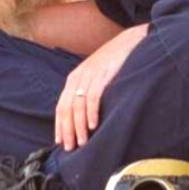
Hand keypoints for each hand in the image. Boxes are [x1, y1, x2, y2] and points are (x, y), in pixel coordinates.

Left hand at [55, 24, 147, 150]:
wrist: (128, 42)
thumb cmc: (113, 62)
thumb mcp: (94, 75)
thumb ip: (86, 91)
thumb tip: (83, 116)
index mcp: (74, 79)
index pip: (61, 106)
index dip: (60, 125)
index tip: (61, 142)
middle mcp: (78, 78)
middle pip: (67, 108)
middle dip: (67, 130)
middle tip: (71, 147)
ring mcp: (90, 76)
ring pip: (78, 105)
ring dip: (79, 126)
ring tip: (82, 141)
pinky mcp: (102, 75)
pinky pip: (93, 97)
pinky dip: (91, 113)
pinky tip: (93, 125)